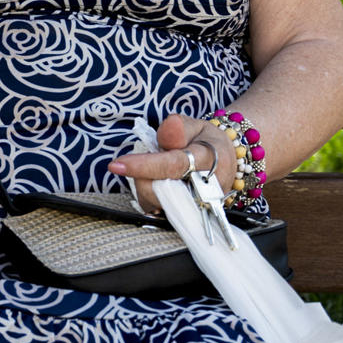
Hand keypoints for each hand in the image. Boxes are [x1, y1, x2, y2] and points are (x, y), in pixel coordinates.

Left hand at [107, 115, 235, 213]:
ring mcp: (195, 207)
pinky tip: (156, 182)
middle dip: (142, 174)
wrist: (226, 165)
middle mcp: (204, 189)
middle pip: (159, 190)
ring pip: (154, 202)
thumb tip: (169, 125)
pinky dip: (148, 194)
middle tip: (148, 159)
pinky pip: (155, 209)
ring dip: (144, 183)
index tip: (116, 165)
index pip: (173, 165)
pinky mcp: (184, 216)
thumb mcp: (197, 126)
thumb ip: (179, 128)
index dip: (144, 166)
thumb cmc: (207, 143)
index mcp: (209, 160)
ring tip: (155, 169)